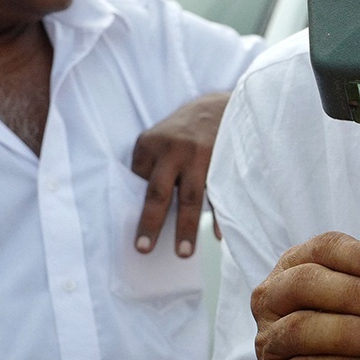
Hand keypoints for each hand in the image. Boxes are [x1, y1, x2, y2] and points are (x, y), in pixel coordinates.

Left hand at [130, 91, 229, 256]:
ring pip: (191, 198)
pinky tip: (216, 236)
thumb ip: (151, 167)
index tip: (136, 231)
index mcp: (150, 144)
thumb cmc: (184, 131)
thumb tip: (145, 210)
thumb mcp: (159, 138)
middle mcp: (174, 150)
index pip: (138, 181)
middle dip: (151, 223)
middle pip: (159, 192)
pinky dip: (219, 217)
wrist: (222, 106)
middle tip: (144, 248)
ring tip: (182, 253)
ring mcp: (200, 157)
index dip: (137, 205)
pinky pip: (219, 196)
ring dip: (186, 228)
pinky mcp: (223, 164)